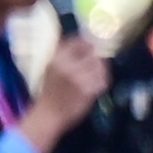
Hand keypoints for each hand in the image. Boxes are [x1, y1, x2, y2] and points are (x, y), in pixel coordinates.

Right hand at [20, 23, 109, 150]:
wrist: (49, 113)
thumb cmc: (50, 89)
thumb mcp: (51, 66)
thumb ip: (65, 52)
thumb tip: (85, 39)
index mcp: (57, 57)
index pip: (80, 42)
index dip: (90, 43)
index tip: (93, 47)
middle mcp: (68, 65)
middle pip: (94, 53)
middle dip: (97, 58)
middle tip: (96, 64)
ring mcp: (79, 78)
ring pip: (101, 66)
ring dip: (101, 71)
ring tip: (93, 76)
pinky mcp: (88, 91)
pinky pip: (103, 80)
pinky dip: (102, 82)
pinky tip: (95, 85)